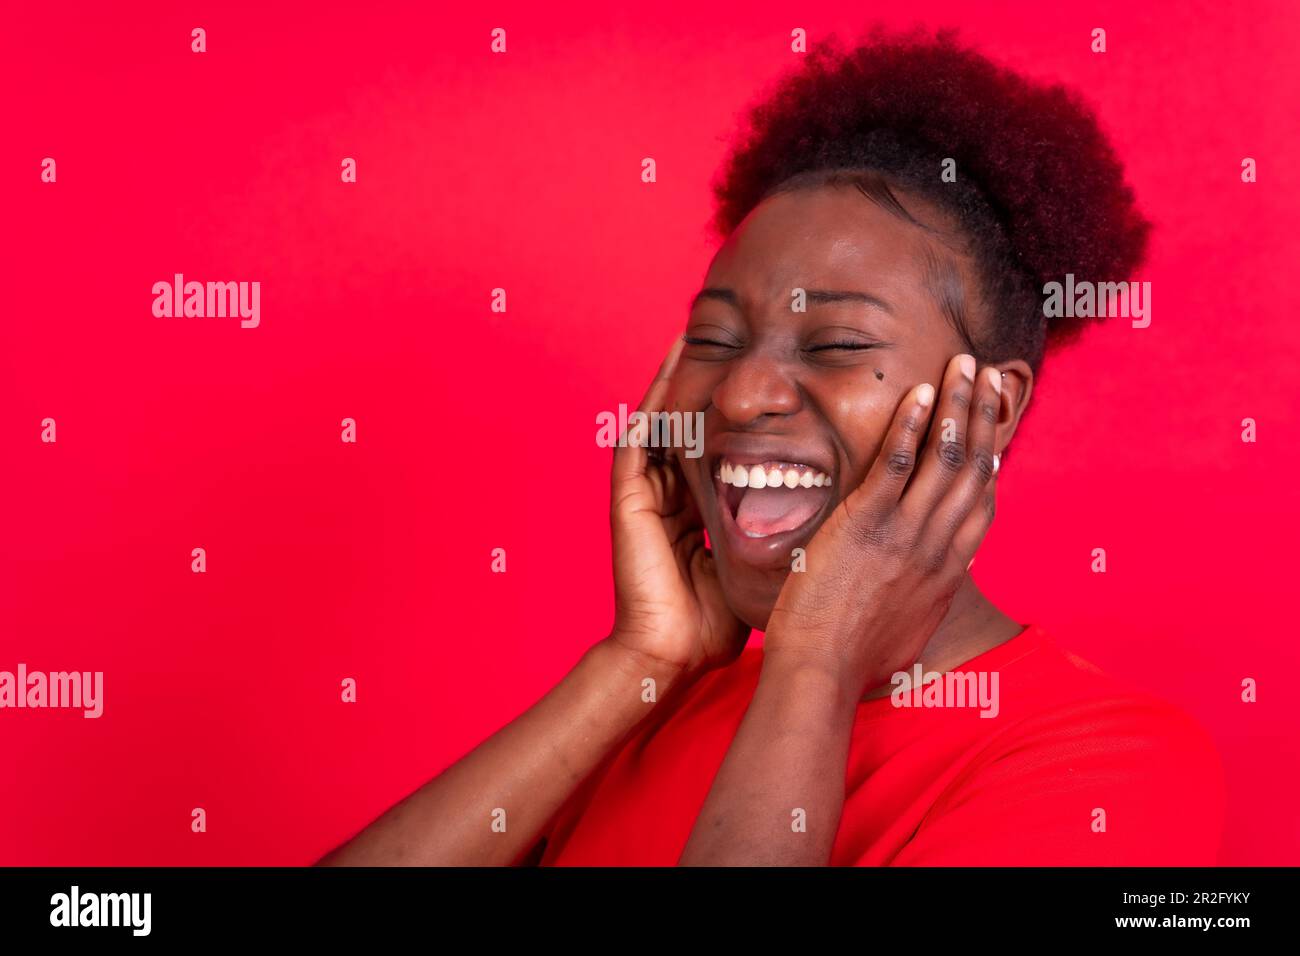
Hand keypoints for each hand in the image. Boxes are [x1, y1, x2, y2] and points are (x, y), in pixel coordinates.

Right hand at [608, 338, 749, 676]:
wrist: (672, 652)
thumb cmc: (713, 620)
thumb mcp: (756, 563)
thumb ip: (779, 536)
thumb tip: (828, 515)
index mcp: (695, 506)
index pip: (715, 444)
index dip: (736, 409)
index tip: (765, 375)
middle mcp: (669, 490)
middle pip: (688, 419)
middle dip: (706, 378)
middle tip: (730, 332)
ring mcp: (646, 490)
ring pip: (663, 416)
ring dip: (679, 374)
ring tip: (698, 328)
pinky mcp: (629, 494)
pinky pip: (641, 432)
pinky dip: (655, 395)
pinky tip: (673, 362)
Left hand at [762, 353, 1002, 698]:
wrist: (822, 671)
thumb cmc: (852, 660)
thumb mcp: (906, 628)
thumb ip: (919, 597)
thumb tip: (923, 588)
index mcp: (947, 571)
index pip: (981, 503)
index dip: (992, 458)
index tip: (996, 426)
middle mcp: (938, 546)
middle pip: (973, 468)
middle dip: (984, 415)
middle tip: (989, 374)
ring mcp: (906, 532)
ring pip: (945, 456)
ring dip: (958, 403)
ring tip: (964, 364)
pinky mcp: (868, 524)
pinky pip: (896, 463)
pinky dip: (911, 423)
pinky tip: (920, 390)